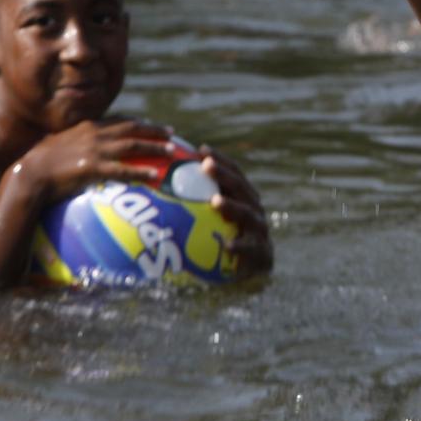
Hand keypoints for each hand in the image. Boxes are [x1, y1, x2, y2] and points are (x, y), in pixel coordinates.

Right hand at [8, 120, 179, 203]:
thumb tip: (88, 153)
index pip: (120, 121)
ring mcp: (94, 150)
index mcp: (88, 127)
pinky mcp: (92, 167)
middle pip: (131, 128)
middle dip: (153, 130)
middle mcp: (95, 134)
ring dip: (154, 147)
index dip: (138, 122)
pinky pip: (123, 169)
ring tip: (171, 153)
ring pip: (132, 145)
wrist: (30, 174)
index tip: (153, 125)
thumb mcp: (63, 145)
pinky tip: (154, 176)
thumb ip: (79, 144)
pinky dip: (140, 171)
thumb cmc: (42, 164)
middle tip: (172, 134)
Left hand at [194, 146, 272, 277]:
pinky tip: (226, 246)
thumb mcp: (210, 221)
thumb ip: (195, 205)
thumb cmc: (223, 240)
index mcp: (243, 197)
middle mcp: (253, 208)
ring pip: (247, 213)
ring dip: (231, 206)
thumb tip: (158, 192)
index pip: (233, 172)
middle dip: (224, 174)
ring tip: (215, 201)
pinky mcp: (261, 253)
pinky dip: (239, 246)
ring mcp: (259, 229)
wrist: (250, 271)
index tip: (200, 149)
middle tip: (206, 165)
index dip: (219, 159)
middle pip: (240, 187)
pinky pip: (250, 248)